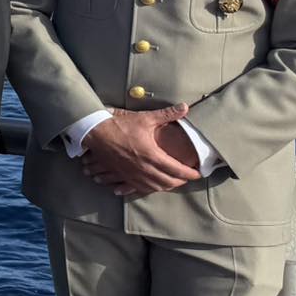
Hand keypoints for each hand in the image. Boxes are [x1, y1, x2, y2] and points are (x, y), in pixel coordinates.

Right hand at [77, 105, 199, 197]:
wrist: (96, 133)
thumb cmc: (121, 126)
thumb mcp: (145, 118)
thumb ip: (167, 114)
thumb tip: (185, 107)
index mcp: (152, 155)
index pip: (177, 170)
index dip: (190, 173)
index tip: (198, 173)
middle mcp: (143, 168)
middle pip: (168, 182)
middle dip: (181, 181)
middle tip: (187, 177)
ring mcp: (132, 174)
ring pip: (155, 187)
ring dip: (167, 187)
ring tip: (174, 182)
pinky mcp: (123, 175)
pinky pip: (140, 188)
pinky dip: (151, 189)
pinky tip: (154, 186)